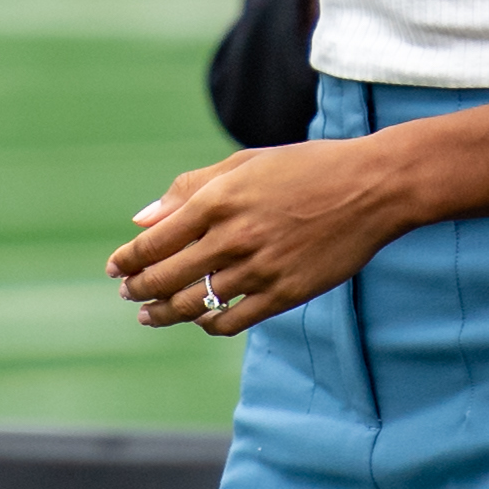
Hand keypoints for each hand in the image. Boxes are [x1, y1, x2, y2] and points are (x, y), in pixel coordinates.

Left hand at [105, 137, 416, 338]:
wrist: (372, 187)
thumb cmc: (307, 168)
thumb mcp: (245, 163)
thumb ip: (190, 189)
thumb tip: (141, 220)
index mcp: (218, 200)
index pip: (152, 242)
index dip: (127, 260)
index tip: (116, 267)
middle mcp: (233, 237)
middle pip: (164, 278)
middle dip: (137, 289)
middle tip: (128, 293)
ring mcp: (258, 269)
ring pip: (192, 305)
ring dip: (163, 313)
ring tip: (151, 314)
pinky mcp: (283, 294)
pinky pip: (230, 322)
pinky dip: (207, 325)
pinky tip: (201, 320)